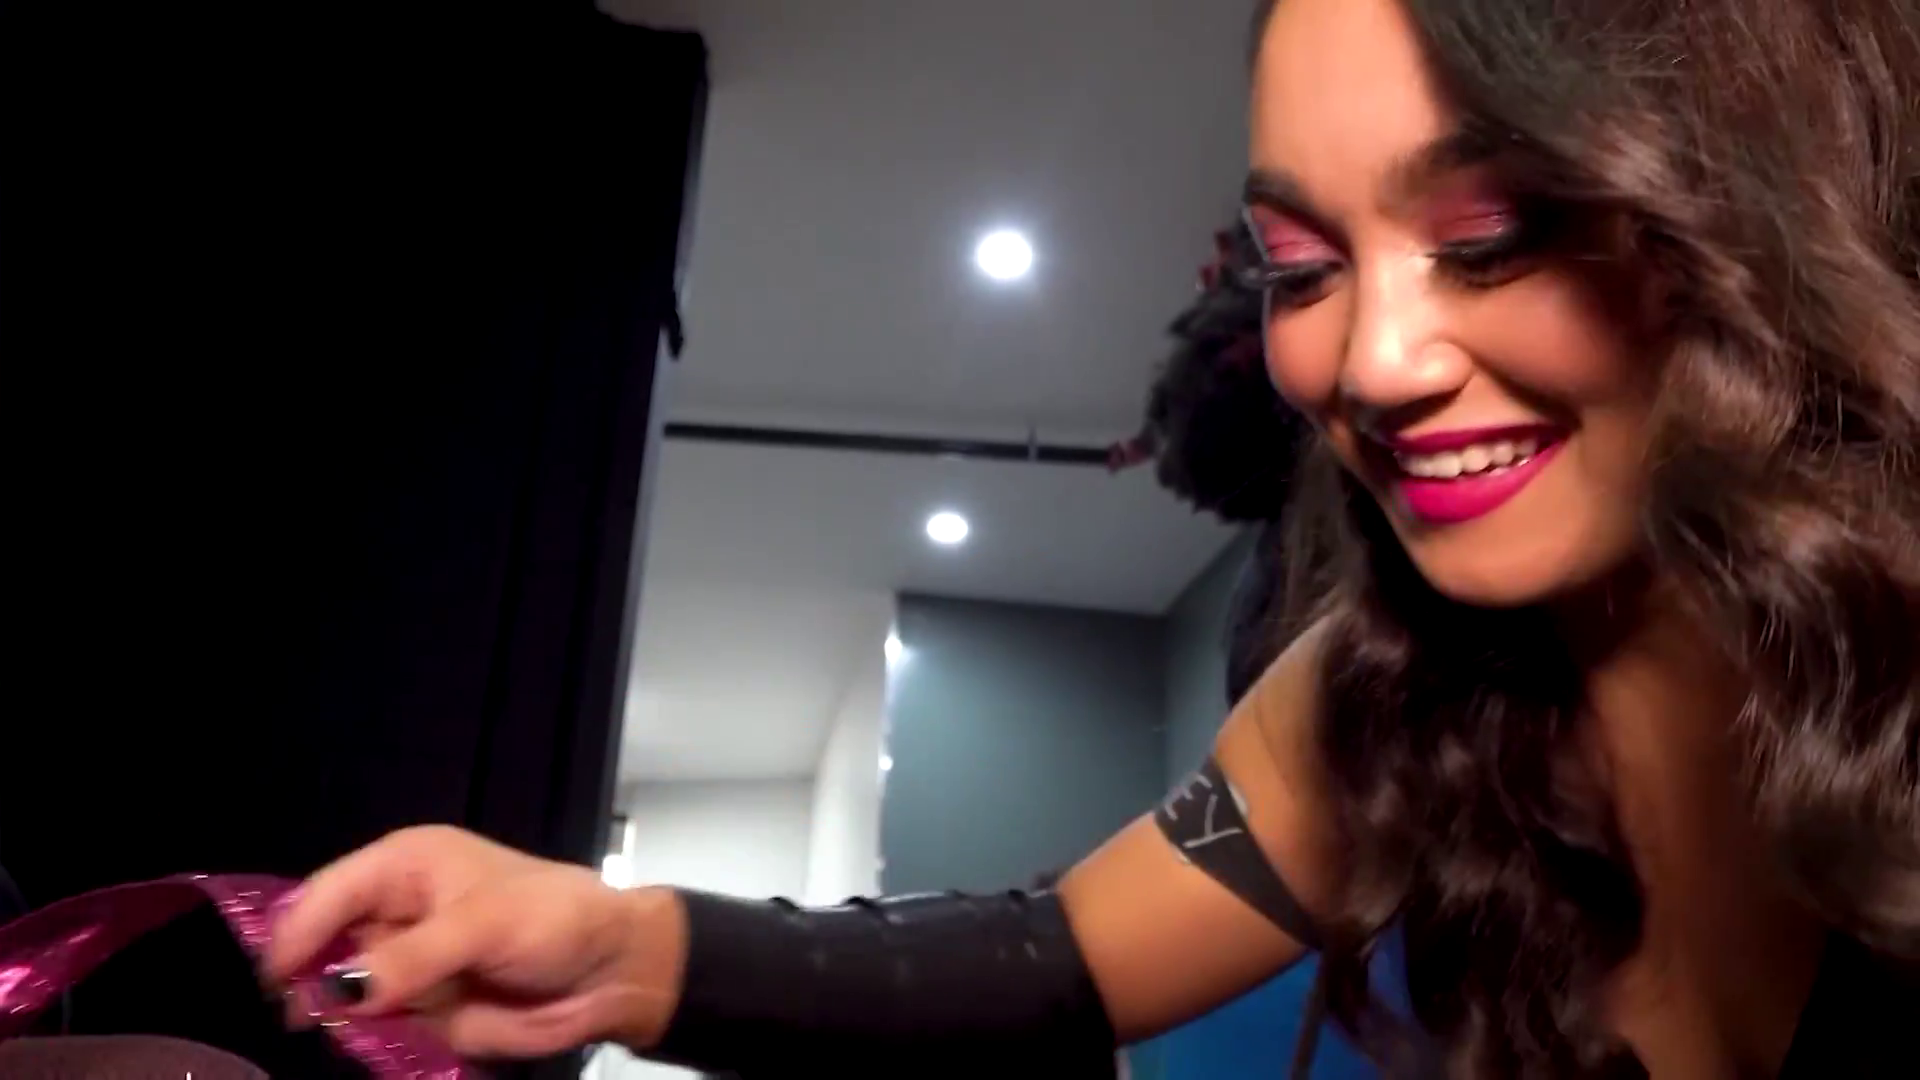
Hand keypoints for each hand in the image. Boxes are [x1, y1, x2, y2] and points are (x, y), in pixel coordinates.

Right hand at [264, 825, 685, 1058]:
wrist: (610, 970)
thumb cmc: (555, 920)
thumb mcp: (485, 924)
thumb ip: (412, 957)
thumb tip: (340, 989)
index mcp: (404, 867)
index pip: (329, 893)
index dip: (296, 930)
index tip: (274, 976)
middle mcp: (394, 913)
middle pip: (322, 946)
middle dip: (305, 979)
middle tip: (297, 1015)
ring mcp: (404, 965)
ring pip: (341, 994)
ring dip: (335, 1018)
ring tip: (329, 1033)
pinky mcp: (419, 1010)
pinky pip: (374, 1030)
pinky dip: (366, 1041)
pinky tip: (366, 1045)